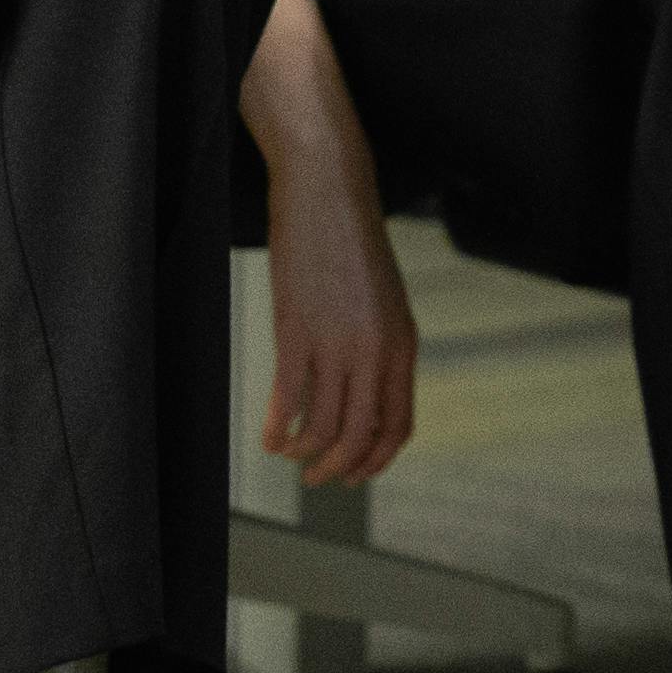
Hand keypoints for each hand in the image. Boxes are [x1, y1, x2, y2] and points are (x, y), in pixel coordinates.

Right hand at [261, 166, 419, 485]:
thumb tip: (365, 392)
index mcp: (402, 343)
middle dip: (340, 468)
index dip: (376, 459)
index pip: (397, 423)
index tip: (356, 474)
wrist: (329, 192)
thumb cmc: (352, 243)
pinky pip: (288, 400)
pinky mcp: (295, 331)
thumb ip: (380, 347)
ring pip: (324, 426)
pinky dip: (277, 430)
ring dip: (305, 454)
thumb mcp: (384, 300)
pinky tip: (269, 439)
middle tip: (319, 479)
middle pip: (361, 435)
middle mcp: (375, 350)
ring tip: (290, 458)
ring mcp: (336, 343)